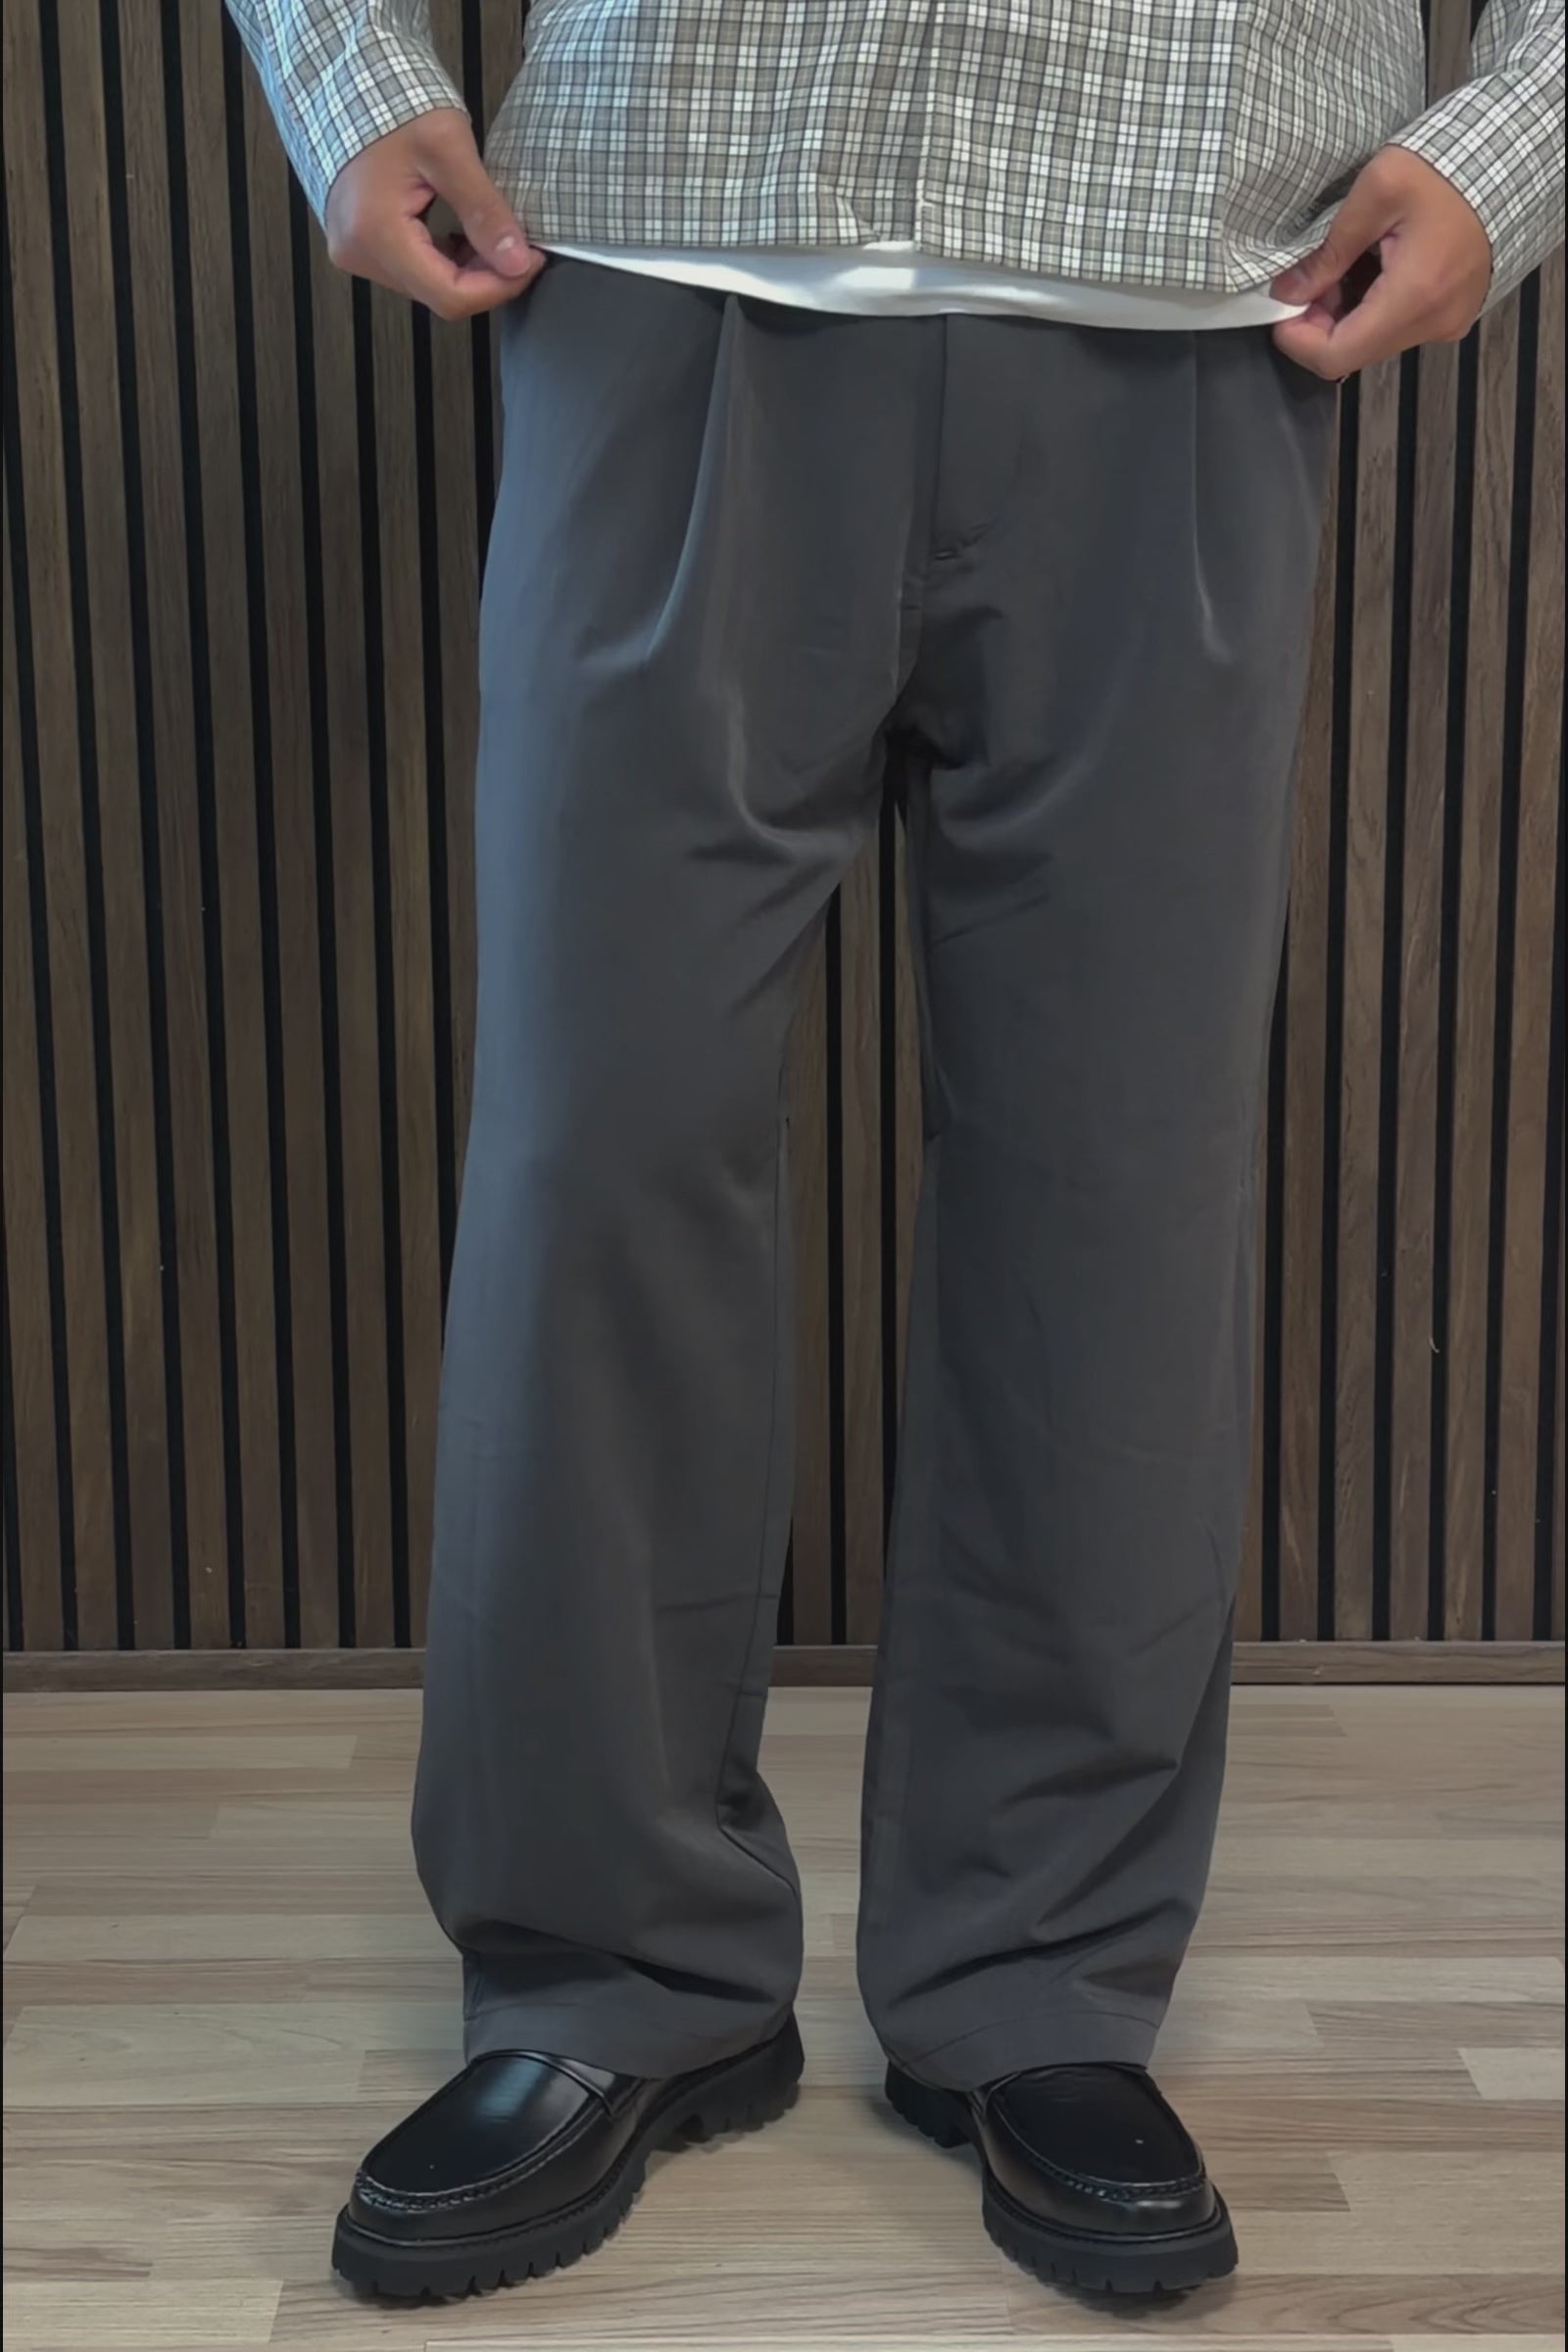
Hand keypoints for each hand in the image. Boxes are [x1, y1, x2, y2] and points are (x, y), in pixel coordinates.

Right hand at [324, 109, 542, 318]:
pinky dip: (445, 260)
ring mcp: (355, 252)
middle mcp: (358, 254)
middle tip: (520, 246)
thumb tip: (517, 263)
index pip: (449, 296)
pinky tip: (463, 236)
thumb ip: (484, 211)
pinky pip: (412, 270)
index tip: (530, 260)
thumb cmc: (394, 104)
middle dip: (487, 277)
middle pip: (439, 294)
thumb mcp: (448, 150)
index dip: (498, 286)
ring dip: (468, 269)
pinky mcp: (359, 244)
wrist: (349, 83)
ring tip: (494, 236)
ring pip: (428, 285)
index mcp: (375, 235)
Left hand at [1271, 147, 1492, 378]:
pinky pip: (1398, 326)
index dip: (1298, 342)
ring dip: (1345, 313)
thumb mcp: (1378, 191)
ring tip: (1342, 265)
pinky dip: (1373, 306)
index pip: (1337, 357)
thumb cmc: (1448, 167)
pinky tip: (1371, 267)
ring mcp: (1447, 322)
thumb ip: (1329, 249)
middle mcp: (1434, 322)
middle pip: (1354, 352)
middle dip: (1319, 322)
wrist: (1511, 160)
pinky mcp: (1452, 314)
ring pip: (1375, 339)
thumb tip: (1290, 289)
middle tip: (1307, 279)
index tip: (1280, 311)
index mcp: (1414, 297)